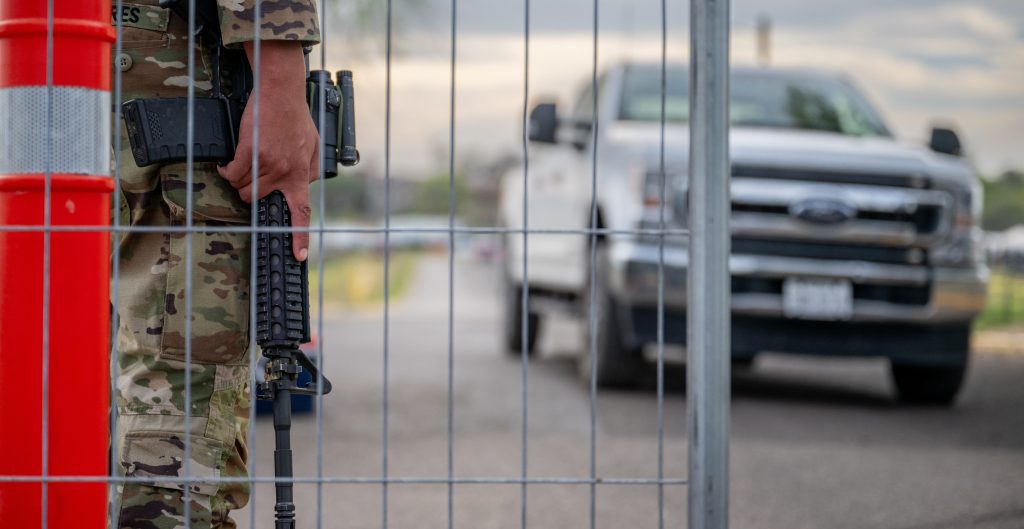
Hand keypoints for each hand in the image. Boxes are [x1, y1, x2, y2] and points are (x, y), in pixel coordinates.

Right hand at [218, 41, 319, 260]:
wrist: (281, 93)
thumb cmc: (295, 117)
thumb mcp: (313, 145)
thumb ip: (309, 168)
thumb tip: (305, 184)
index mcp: (300, 175)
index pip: (302, 212)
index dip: (300, 236)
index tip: (298, 256)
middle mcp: (285, 174)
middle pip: (256, 199)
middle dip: (248, 191)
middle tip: (249, 175)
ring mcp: (267, 165)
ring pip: (241, 187)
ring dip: (236, 178)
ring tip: (241, 163)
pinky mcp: (249, 154)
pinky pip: (231, 173)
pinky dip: (226, 169)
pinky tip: (229, 161)